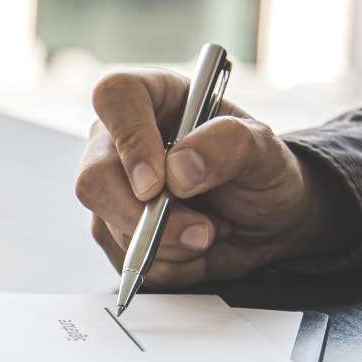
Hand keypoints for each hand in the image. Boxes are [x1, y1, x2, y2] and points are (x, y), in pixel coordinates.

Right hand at [76, 69, 346, 286]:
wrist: (267, 222)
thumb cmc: (261, 172)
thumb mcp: (263, 149)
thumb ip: (228, 145)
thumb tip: (178, 169)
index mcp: (153, 100)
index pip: (115, 97)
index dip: (130, 140)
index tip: (157, 183)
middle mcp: (120, 142)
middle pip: (94, 179)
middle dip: (146, 217)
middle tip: (201, 230)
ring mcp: (112, 190)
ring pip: (110, 226)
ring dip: (169, 244)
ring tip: (211, 231)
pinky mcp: (115, 232)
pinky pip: (125, 259)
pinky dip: (169, 264)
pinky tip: (194, 249)